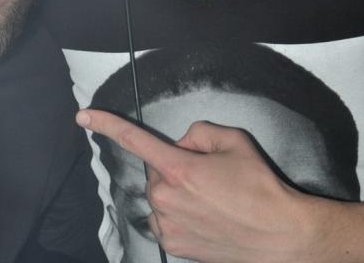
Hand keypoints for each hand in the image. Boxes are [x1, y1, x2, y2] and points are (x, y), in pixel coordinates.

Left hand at [77, 110, 316, 262]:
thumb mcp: (233, 140)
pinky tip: (205, 215)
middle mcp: (166, 199)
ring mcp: (168, 226)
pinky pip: (164, 218)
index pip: (134, 140)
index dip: (106, 124)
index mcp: (179, 169)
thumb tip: (181, 144)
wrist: (281, 236)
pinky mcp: (174, 246)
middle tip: (207, 175)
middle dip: (174, 166)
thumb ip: (198, 132)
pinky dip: (177, 212)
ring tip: (210, 200)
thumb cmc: (260, 187)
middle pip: (156, 170)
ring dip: (175, 192)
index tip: (82, 116)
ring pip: (159, 196)